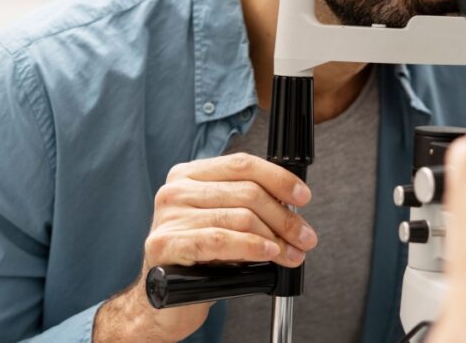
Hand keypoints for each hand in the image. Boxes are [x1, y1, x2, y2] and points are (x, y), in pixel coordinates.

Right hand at [93, 153, 317, 341]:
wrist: (161, 301)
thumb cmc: (196, 259)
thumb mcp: (223, 222)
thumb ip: (247, 205)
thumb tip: (293, 207)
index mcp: (189, 174)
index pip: (242, 164)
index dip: (279, 179)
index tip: (303, 197)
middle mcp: (176, 190)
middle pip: (247, 192)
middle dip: (285, 217)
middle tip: (304, 237)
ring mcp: (168, 216)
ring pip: (240, 217)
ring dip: (275, 237)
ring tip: (291, 252)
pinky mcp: (165, 244)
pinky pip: (221, 240)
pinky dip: (251, 247)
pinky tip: (268, 254)